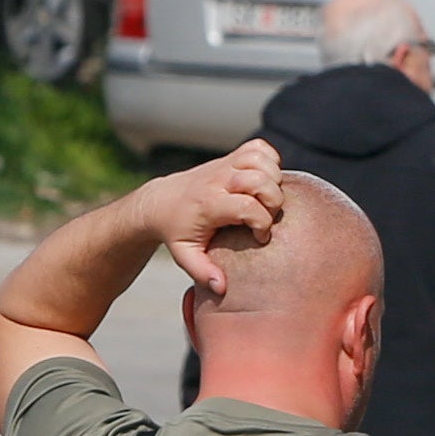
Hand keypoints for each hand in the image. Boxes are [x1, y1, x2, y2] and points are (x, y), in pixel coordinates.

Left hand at [151, 141, 286, 298]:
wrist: (160, 202)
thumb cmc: (177, 231)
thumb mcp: (185, 255)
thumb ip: (202, 272)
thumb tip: (222, 288)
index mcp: (209, 203)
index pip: (248, 207)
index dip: (262, 225)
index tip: (258, 238)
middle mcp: (218, 179)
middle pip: (261, 180)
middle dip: (273, 202)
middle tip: (264, 217)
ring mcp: (225, 164)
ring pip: (263, 160)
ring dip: (273, 180)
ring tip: (265, 199)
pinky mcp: (231, 157)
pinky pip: (260, 147)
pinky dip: (270, 160)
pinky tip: (264, 179)